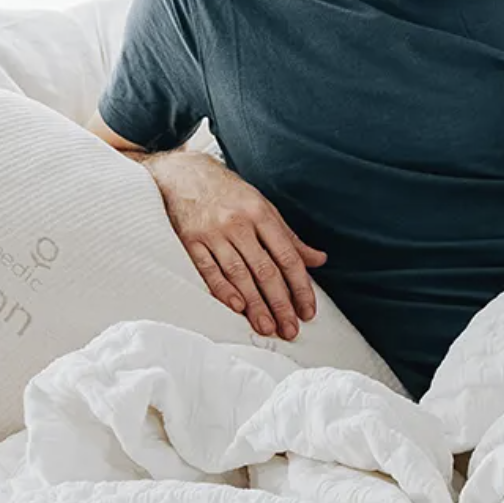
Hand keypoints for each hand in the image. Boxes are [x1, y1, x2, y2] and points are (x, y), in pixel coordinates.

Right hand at [143, 151, 325, 339]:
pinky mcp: (190, 241)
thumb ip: (290, 237)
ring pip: (239, 274)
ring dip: (255, 305)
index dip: (300, 287)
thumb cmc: (229, 194)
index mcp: (261, 214)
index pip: (287, 257)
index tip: (307, 311)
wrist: (184, 173)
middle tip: (290, 329)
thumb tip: (319, 260)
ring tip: (267, 327)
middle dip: (280, 303)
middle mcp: (239, 223)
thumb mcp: (263, 207)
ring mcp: (213, 232)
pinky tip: (237, 308)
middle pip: (265, 270)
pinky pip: (208, 270)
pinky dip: (222, 290)